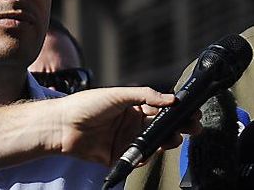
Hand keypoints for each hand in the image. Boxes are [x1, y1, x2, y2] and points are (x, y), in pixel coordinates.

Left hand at [47, 87, 201, 164]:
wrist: (61, 125)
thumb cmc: (86, 104)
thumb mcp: (119, 94)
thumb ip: (146, 95)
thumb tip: (171, 99)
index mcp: (134, 107)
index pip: (161, 109)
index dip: (177, 111)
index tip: (192, 112)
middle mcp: (132, 124)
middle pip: (161, 128)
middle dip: (178, 128)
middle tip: (192, 127)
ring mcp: (125, 141)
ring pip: (152, 144)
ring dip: (165, 142)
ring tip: (174, 139)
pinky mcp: (117, 157)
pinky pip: (136, 159)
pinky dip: (145, 157)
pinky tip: (150, 152)